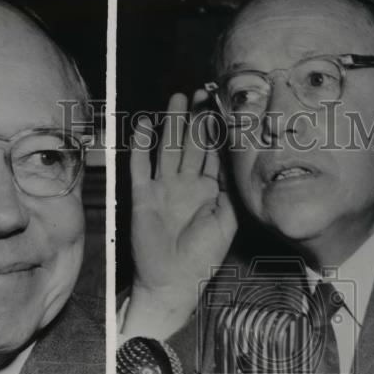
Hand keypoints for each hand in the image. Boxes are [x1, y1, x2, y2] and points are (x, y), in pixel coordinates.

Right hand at [123, 91, 237, 338]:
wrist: (174, 281)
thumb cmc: (203, 257)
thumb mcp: (227, 223)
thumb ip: (229, 192)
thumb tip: (232, 164)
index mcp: (207, 190)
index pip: (211, 153)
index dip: (215, 131)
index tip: (221, 107)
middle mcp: (185, 185)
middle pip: (191, 144)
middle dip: (196, 118)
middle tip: (200, 92)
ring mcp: (163, 188)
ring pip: (168, 148)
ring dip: (172, 123)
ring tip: (177, 98)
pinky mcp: (143, 196)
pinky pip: (141, 167)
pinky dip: (141, 146)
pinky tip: (144, 125)